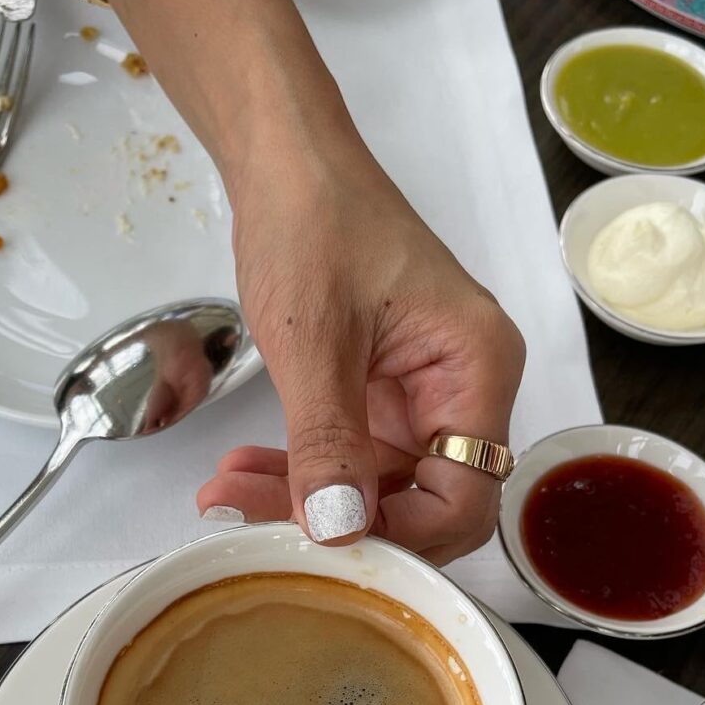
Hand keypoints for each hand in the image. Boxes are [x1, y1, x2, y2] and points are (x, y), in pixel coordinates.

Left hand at [198, 141, 524, 564]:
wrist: (286, 162)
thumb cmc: (315, 217)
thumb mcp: (313, 338)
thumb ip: (328, 440)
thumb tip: (340, 530)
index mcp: (477, 367)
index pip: (466, 495)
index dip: (402, 534)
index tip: (325, 542)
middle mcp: (464, 389)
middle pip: (423, 501)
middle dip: (344, 524)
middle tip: (255, 522)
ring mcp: (423, 396)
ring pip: (377, 489)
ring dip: (305, 501)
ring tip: (227, 493)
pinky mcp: (382, 396)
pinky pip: (350, 460)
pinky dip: (300, 472)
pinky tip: (244, 471)